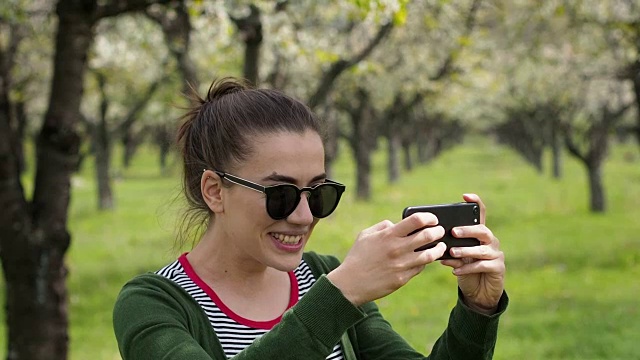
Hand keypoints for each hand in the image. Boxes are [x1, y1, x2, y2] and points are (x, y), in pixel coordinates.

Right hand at [328, 213, 446, 305]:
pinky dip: (425, 262)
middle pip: (427, 236)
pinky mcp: (403, 278)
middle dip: (438, 231)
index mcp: (388, 235)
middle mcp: (397, 249)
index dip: (429, 217)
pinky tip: (425, 258)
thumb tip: (397, 223)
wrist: (351, 283)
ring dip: (438, 248)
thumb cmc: (357, 257)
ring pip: (429, 255)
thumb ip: (382, 226)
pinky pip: (420, 268)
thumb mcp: (365, 235)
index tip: (432, 219)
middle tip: (439, 231)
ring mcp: (401, 265)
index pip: (416, 220)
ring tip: (440, 246)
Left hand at [441, 193, 504, 313]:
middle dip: (467, 230)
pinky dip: (467, 268)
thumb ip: (448, 248)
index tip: (464, 195)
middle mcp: (490, 241)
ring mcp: (496, 254)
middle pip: (482, 230)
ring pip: (482, 250)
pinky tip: (455, 270)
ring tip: (452, 252)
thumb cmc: (465, 269)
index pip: (481, 213)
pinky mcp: (498, 268)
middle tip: (453, 232)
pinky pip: (482, 266)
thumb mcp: (455, 257)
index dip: (475, 202)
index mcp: (479, 234)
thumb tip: (434, 242)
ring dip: (465, 251)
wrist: (479, 292)